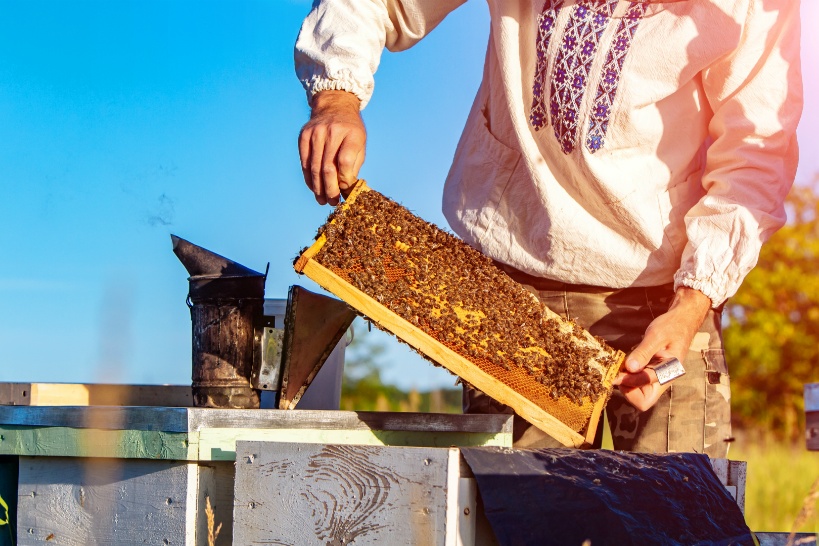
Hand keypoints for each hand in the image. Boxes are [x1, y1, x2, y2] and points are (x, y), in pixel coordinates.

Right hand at [298, 90, 365, 205]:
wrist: (335, 106)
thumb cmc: (351, 131)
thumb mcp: (360, 144)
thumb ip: (354, 166)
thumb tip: (347, 191)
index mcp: (352, 134)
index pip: (344, 162)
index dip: (344, 181)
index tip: (345, 192)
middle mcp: (332, 132)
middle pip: (328, 167)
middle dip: (330, 189)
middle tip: (333, 202)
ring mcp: (316, 133)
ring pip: (315, 167)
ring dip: (318, 187)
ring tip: (322, 200)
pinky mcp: (304, 136)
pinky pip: (305, 162)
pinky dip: (309, 177)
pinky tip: (314, 187)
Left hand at [612, 287, 710, 410]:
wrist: (681, 321)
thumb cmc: (672, 327)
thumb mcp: (656, 336)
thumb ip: (643, 352)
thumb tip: (629, 368)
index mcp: (669, 373)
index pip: (646, 390)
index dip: (629, 383)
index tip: (617, 372)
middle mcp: (663, 380)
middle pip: (643, 400)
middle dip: (627, 390)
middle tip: (617, 372)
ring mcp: (657, 378)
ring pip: (638, 393)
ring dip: (625, 383)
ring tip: (618, 366)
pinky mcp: (651, 372)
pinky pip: (637, 382)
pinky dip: (627, 376)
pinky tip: (622, 364)